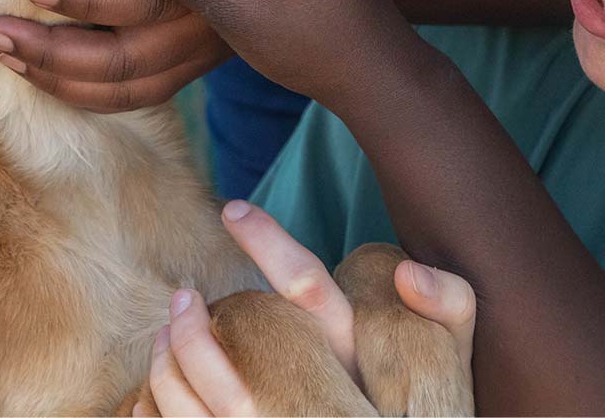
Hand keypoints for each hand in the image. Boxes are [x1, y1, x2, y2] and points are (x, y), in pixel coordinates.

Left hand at [0, 0, 247, 110]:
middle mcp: (210, 12)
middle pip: (132, 46)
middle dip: (56, 40)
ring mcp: (202, 48)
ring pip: (124, 79)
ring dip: (55, 69)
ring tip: (1, 44)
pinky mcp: (192, 68)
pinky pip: (132, 95)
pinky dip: (78, 90)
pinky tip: (33, 69)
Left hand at [143, 202, 475, 416]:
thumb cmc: (429, 408)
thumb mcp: (449, 358)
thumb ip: (449, 306)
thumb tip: (408, 274)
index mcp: (353, 360)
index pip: (309, 288)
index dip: (268, 241)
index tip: (231, 208)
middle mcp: (312, 408)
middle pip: (226, 370)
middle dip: (189, 331)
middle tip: (182, 294)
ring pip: (197, 410)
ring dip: (167, 370)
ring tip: (166, 337)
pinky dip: (160, 415)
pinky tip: (154, 394)